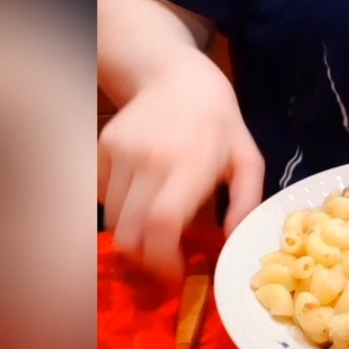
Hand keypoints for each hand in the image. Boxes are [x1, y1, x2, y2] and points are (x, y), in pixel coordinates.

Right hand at [98, 77, 263, 279]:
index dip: (162, 259)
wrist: (176, 75)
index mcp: (191, 163)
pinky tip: (140, 196)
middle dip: (144, 259)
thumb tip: (232, 243)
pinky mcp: (102, 147)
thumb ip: (246, 201)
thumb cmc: (219, 121)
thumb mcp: (247, 157)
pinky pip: (101, 197)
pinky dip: (117, 209)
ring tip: (153, 226)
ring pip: (113, 220)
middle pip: (129, 233)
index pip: (162, 223)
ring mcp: (122, 152)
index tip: (175, 273)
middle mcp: (151, 159)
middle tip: (162, 260)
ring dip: (132, 234)